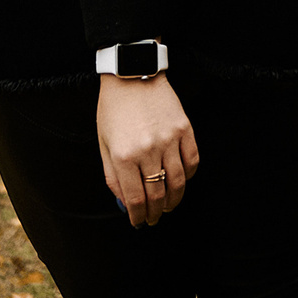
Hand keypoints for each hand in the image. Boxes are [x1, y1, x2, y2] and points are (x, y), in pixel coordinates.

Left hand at [97, 73, 197, 226]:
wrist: (132, 75)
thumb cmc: (114, 109)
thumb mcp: (104, 143)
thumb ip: (112, 175)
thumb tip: (125, 202)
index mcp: (123, 156)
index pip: (135, 199)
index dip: (138, 216)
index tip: (139, 222)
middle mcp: (148, 150)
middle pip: (158, 194)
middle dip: (156, 213)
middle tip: (154, 219)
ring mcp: (169, 139)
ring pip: (178, 182)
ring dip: (174, 200)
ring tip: (169, 206)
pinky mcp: (185, 128)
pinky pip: (192, 160)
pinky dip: (189, 175)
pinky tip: (181, 181)